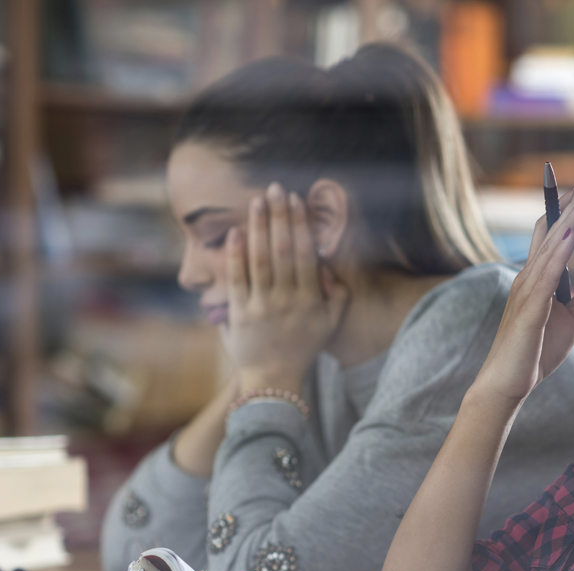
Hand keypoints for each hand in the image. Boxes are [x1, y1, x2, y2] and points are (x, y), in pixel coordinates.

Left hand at [226, 182, 349, 393]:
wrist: (274, 378)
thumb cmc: (303, 346)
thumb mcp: (330, 323)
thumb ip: (337, 294)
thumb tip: (327, 265)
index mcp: (311, 299)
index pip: (305, 253)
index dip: (300, 224)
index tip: (296, 200)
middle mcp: (288, 300)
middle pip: (283, 250)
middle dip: (279, 216)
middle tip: (275, 189)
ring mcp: (263, 306)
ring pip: (260, 259)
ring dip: (259, 227)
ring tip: (257, 201)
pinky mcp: (240, 313)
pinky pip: (238, 278)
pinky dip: (236, 253)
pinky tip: (236, 231)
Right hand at [471, 176, 573, 408]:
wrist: (508, 384)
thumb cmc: (535, 354)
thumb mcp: (570, 320)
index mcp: (537, 280)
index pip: (551, 236)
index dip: (568, 211)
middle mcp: (528, 278)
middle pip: (550, 232)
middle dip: (571, 204)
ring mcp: (526, 291)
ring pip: (549, 247)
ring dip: (568, 221)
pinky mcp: (529, 309)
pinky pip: (546, 276)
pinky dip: (559, 253)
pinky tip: (571, 235)